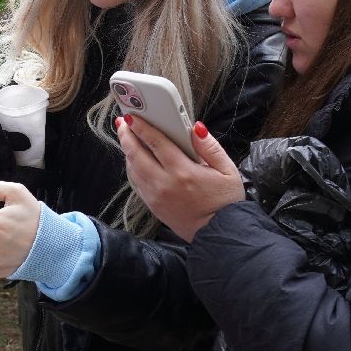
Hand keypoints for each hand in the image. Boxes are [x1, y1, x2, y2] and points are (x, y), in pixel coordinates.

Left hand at [119, 116, 244, 241]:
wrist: (218, 234)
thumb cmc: (225, 202)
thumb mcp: (227, 170)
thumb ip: (210, 147)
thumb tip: (195, 128)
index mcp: (183, 172)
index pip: (156, 142)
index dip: (142, 127)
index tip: (133, 116)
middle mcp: (164, 183)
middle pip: (136, 154)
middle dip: (127, 136)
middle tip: (123, 122)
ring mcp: (155, 196)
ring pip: (132, 168)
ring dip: (128, 151)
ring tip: (128, 137)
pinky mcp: (152, 205)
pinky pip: (136, 182)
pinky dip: (132, 167)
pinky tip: (135, 159)